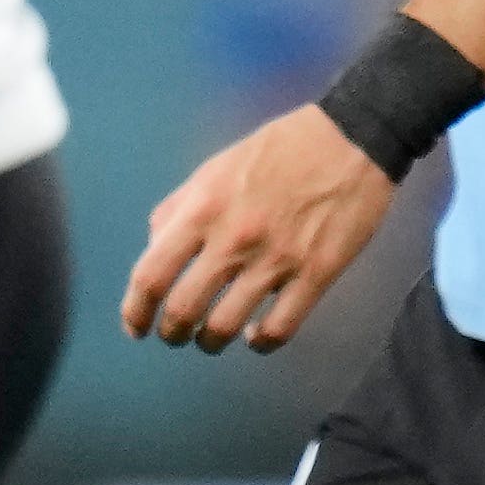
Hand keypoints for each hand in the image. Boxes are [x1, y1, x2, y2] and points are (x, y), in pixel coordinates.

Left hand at [120, 106, 395, 354]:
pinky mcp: (315, 276)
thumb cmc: (275, 151)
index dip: (135, 311)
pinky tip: (255, 336)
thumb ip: (178, 210)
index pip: (150, 274)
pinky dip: (260, 344)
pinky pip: (279, 330)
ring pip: (226, 328)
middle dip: (172, 333)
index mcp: (202, 209)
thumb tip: (154, 253)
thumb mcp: (213, 169)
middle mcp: (233, 239)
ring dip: (210, 342)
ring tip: (210, 339)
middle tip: (175, 336)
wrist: (350, 140)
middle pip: (183, 310)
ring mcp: (275, 260)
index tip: (136, 326)